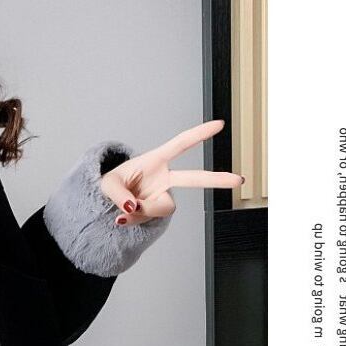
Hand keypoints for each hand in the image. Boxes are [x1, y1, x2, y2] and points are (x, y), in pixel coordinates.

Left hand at [100, 119, 244, 224]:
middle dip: (217, 180)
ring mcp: (162, 196)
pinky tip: (124, 217)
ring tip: (123, 210)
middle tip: (239, 180)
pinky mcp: (157, 211)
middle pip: (194, 178)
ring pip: (162, 208)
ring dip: (142, 211)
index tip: (219, 124)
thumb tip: (132, 208)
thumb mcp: (107, 184)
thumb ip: (119, 194)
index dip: (198, 134)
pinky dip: (135, 220)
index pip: (179, 145)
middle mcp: (163, 178)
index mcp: (155, 160)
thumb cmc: (110, 184)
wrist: (106, 202)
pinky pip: (150, 219)